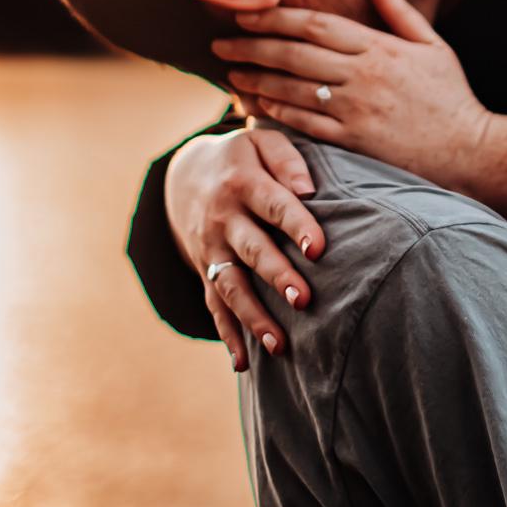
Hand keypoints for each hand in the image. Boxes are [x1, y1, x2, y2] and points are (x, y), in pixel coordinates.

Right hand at [165, 124, 326, 366]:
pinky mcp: (205, 272)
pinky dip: (227, 336)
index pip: (274, 204)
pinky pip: (214, 307)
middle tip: (304, 299)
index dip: (296, 225)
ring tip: (280, 345)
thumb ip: (287, 159)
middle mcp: (223, 219)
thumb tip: (309, 189)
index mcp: (242, 182)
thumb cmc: (242, 158)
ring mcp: (211, 250)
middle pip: (251, 250)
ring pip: (231, 286)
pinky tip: (244, 364)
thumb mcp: (260, 141)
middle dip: (276, 275)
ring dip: (253, 317)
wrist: (187, 175)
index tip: (319, 248)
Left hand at [212, 0, 494, 189]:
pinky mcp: (355, 141)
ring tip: (231, 73)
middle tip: (219, 43)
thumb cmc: (452, 98)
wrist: (473, 150)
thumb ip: (399, 12)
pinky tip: (257, 105)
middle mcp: (365, 74)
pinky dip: (277, 112)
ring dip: (256, 78)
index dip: (276, 17)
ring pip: (294, 88)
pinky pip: (306, 123)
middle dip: (252, 45)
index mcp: (380, 46)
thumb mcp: (434, 46)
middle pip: (295, 53)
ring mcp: (358, 109)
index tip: (246, 14)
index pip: (316, 24)